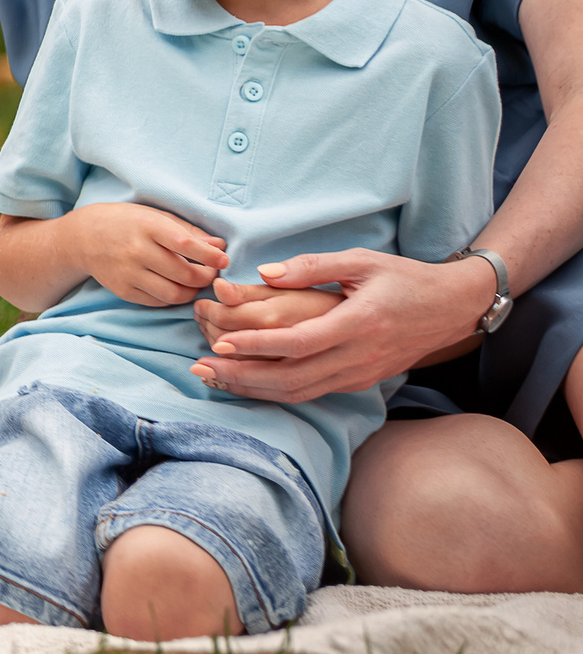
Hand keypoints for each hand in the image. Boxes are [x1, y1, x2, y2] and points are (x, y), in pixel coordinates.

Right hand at [62, 202, 228, 306]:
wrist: (83, 237)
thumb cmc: (125, 222)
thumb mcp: (155, 215)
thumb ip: (188, 231)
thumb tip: (219, 246)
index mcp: (147, 226)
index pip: (186, 244)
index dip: (210, 256)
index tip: (224, 259)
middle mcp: (136, 251)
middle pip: (184, 273)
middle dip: (206, 277)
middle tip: (211, 273)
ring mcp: (128, 273)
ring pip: (173, 294)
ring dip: (192, 292)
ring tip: (195, 283)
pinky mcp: (122, 290)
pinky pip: (157, 301)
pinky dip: (172, 297)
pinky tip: (175, 286)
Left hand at [191, 249, 498, 401]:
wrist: (453, 309)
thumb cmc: (405, 278)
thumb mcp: (362, 261)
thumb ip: (313, 266)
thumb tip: (264, 273)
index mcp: (358, 323)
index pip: (299, 343)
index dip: (259, 346)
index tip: (222, 344)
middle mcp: (358, 356)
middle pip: (292, 378)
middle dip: (242, 377)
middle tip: (200, 368)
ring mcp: (360, 374)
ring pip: (299, 392)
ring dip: (253, 389)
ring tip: (212, 378)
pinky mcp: (360, 381)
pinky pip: (311, 392)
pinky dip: (276, 392)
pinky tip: (247, 383)